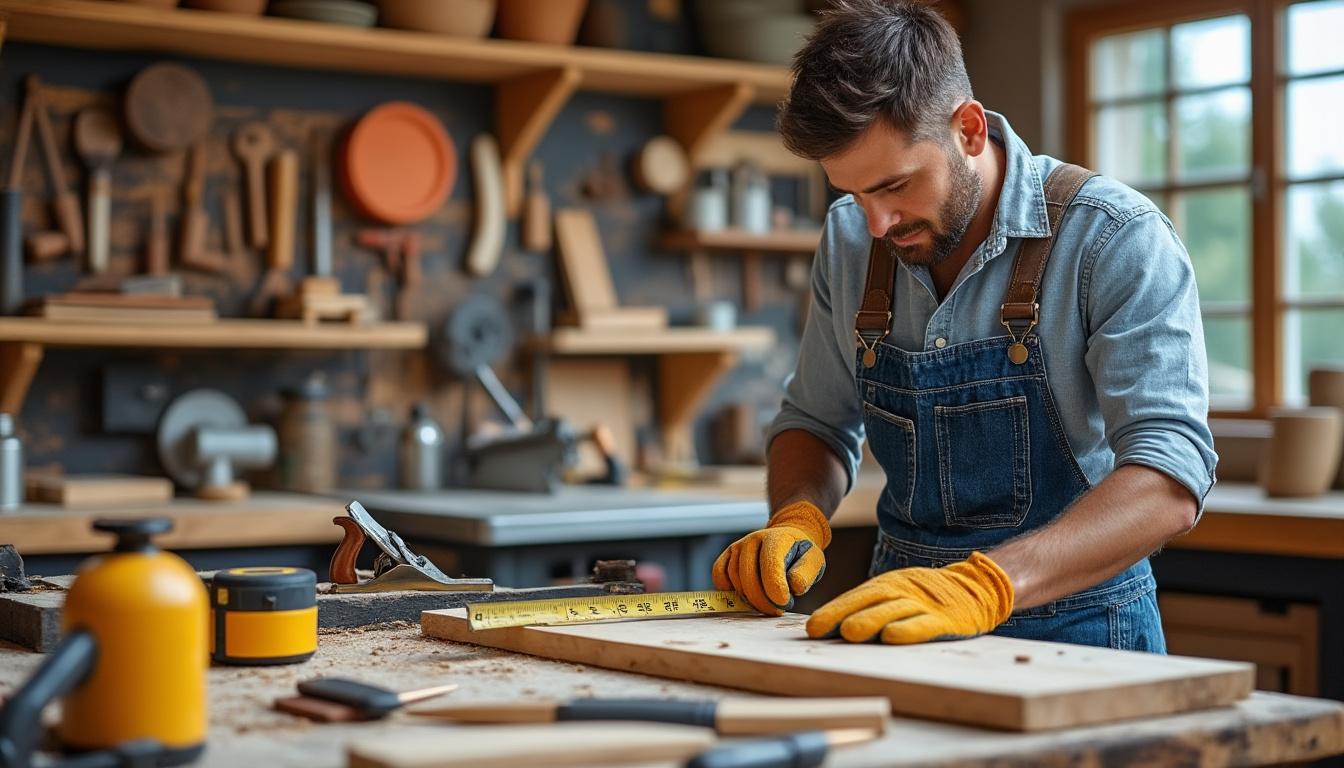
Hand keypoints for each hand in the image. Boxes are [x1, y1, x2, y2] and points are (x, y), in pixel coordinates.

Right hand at [711, 501, 830, 615]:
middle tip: (776, 610)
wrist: (787, 539)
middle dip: (762, 600)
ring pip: (734, 579)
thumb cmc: (800, 554)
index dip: (775, 588)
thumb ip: (805, 574)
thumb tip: (793, 586)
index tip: (784, 603)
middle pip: (748, 576)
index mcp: (777, 538)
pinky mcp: (727, 555)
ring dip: (749, 598)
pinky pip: (719, 575)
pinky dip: (727, 590)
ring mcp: (738, 546)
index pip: (770, 565)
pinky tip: (745, 596)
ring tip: (766, 603)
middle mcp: (754, 539)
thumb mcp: (814, 561)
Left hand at [805, 552, 1013, 643]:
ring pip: (893, 611)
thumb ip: (870, 609)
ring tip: (849, 632)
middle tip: (819, 629)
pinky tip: (892, 637)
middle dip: (841, 614)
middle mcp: (903, 591)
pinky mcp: (946, 620)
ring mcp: (924, 605)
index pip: (856, 597)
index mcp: (889, 586)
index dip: (833, 610)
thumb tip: (834, 629)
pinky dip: (908, 630)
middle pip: (869, 601)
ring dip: (870, 621)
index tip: (812, 628)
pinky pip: (925, 625)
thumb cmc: (927, 597)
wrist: (977, 588)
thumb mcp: (897, 595)